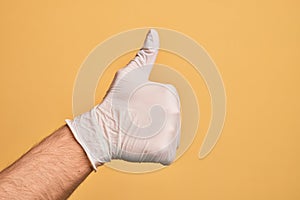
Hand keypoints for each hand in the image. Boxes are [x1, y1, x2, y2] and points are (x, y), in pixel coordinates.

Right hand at [66, 29, 180, 169]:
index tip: (139, 107)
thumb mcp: (130, 73)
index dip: (153, 106)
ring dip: (156, 136)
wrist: (104, 128)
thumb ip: (146, 54)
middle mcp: (175, 112)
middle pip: (171, 121)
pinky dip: (155, 152)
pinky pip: (166, 154)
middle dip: (156, 121)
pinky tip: (143, 144)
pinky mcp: (165, 152)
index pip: (170, 103)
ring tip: (140, 132)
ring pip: (169, 137)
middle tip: (138, 121)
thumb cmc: (116, 101)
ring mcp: (171, 134)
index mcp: (170, 93)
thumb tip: (153, 32)